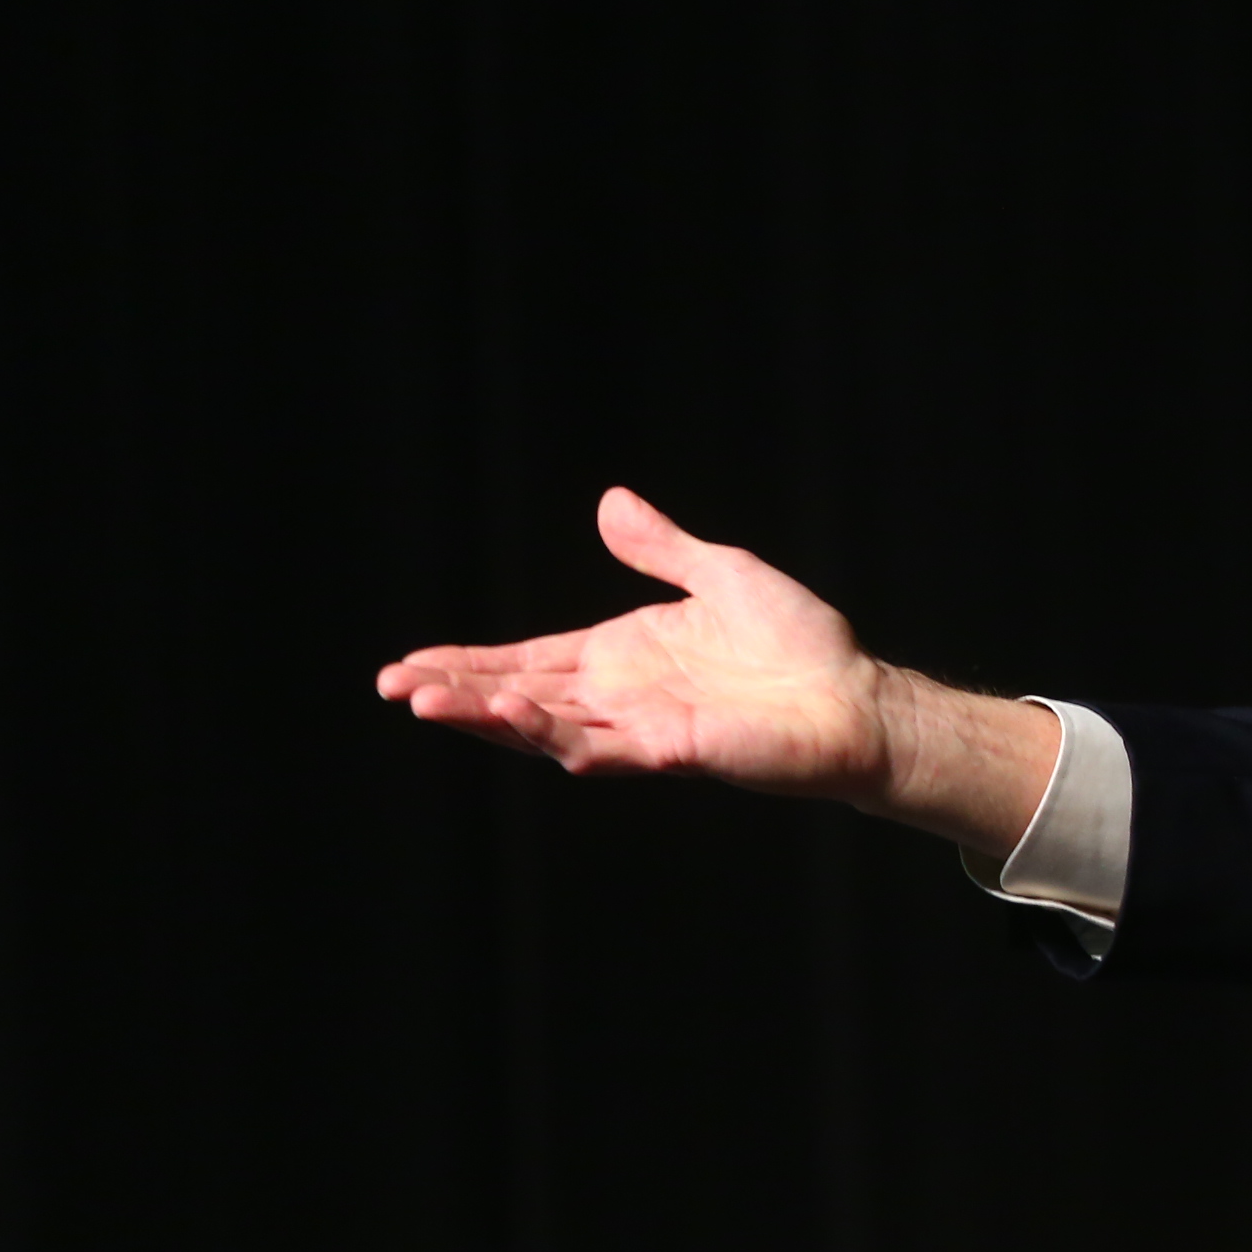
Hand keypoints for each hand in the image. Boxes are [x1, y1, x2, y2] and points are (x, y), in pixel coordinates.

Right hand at [374, 486, 1057, 854]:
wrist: (857, 694)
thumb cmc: (799, 643)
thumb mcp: (720, 574)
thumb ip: (660, 547)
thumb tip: (610, 500)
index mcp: (622, 658)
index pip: (525, 660)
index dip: (467, 663)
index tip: (405, 665)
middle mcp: (622, 698)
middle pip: (519, 696)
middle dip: (456, 692)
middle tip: (394, 687)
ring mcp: (645, 728)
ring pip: (547, 726)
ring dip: (490, 715)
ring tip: (430, 702)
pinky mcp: (677, 751)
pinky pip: (608, 747)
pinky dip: (561, 734)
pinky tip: (518, 718)